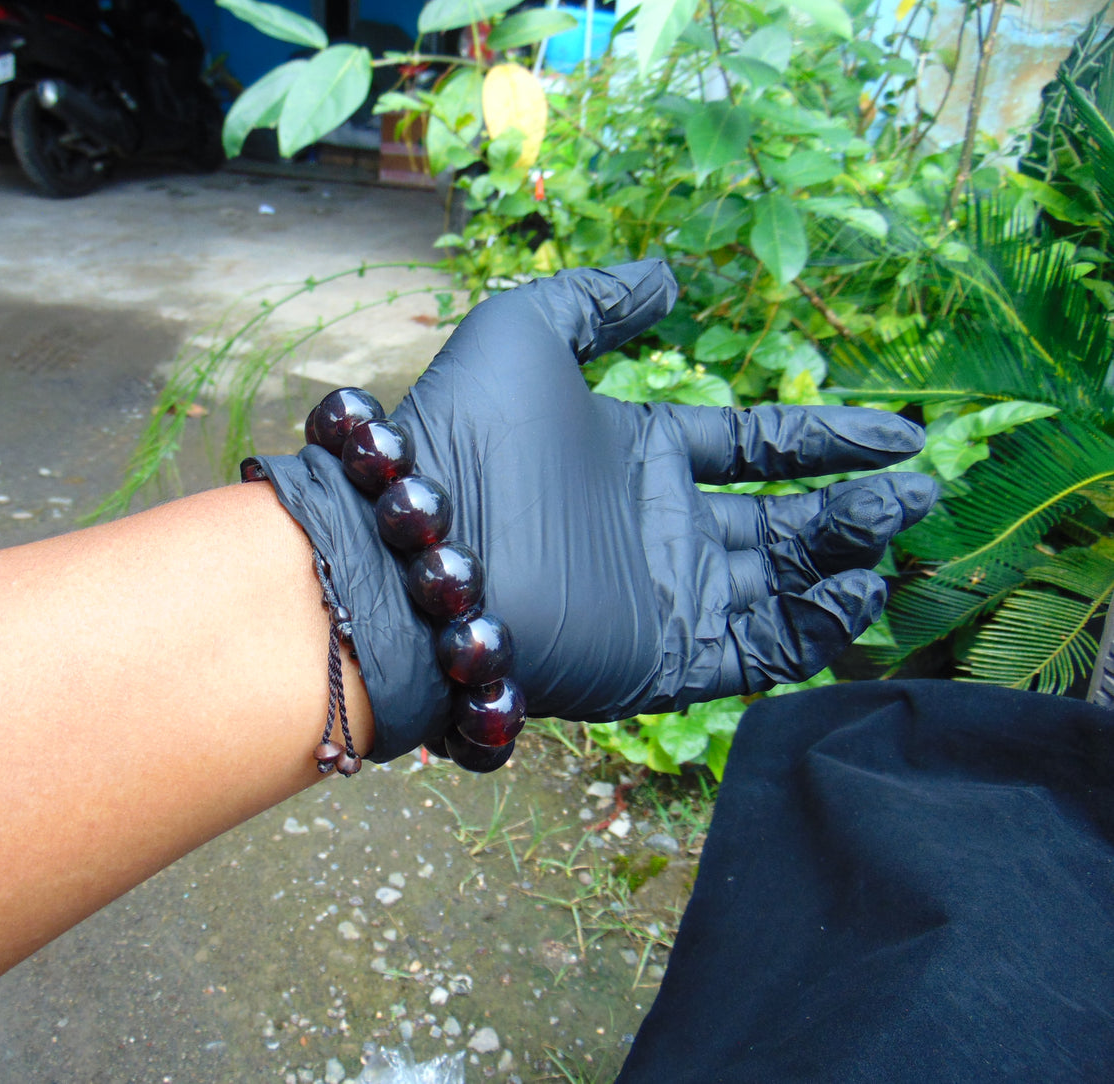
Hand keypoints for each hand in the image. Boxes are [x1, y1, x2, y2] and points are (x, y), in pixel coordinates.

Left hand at [252, 262, 936, 760]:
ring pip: (781, 585)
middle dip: (853, 506)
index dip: (828, 442)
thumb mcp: (527, 329)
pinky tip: (860, 589)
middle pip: (781, 521)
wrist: (417, 540)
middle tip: (922, 491)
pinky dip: (815, 628)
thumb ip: (600, 300)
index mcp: (640, 452)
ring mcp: (662, 597)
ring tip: (901, 529)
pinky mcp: (661, 661)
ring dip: (845, 560)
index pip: (756, 448)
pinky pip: (759, 651)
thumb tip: (670, 274)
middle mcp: (658, 527)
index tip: (899, 434)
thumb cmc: (465, 431)